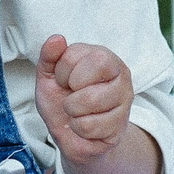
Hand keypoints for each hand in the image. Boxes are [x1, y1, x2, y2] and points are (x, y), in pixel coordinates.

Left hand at [33, 36, 134, 166]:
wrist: (72, 135)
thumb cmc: (62, 100)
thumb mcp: (49, 76)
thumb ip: (49, 56)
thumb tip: (56, 38)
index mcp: (101, 55)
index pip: (74, 54)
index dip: (61, 71)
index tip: (64, 82)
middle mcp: (120, 72)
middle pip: (93, 68)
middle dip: (72, 88)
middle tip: (73, 96)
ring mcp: (125, 97)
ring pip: (90, 99)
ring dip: (73, 111)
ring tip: (79, 112)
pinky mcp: (122, 123)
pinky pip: (90, 125)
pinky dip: (79, 129)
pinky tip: (86, 125)